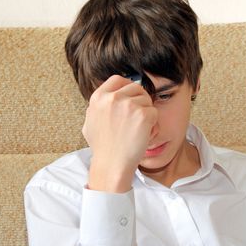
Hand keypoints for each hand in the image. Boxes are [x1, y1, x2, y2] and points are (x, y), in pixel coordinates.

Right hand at [83, 75, 157, 192]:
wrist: (111, 165)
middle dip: (139, 100)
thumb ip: (98, 107)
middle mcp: (113, 98)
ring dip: (146, 113)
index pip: (117, 79)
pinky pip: (155, 112)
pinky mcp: (143, 115)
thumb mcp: (90, 122)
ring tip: (137, 129)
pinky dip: (153, 124)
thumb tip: (106, 98)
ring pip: (147, 100)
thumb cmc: (102, 148)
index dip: (126, 87)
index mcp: (98, 97)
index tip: (130, 97)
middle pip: (135, 87)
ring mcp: (129, 105)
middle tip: (137, 117)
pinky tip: (143, 135)